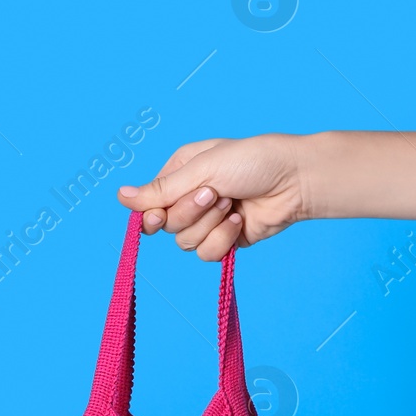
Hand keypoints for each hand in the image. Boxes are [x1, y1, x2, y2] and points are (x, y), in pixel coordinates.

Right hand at [117, 134, 316, 259]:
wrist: (295, 181)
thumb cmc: (253, 161)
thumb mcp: (202, 169)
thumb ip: (161, 189)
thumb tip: (120, 196)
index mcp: (179, 173)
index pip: (148, 204)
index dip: (152, 214)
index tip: (160, 214)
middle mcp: (189, 197)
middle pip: (166, 226)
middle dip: (191, 213)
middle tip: (215, 194)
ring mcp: (207, 221)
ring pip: (185, 243)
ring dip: (211, 225)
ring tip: (233, 204)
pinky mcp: (225, 241)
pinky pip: (207, 254)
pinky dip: (224, 239)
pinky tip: (240, 221)